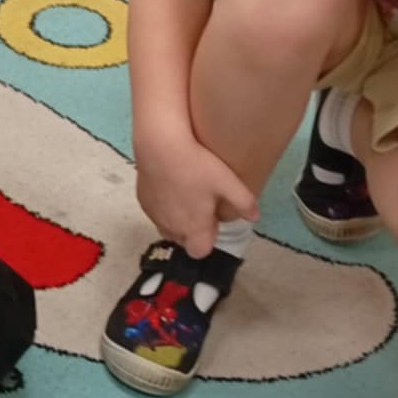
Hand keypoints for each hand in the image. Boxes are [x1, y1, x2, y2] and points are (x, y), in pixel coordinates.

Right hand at [135, 133, 258, 259]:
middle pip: (184, 242)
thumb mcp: (227, 181)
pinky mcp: (142, 202)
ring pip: (168, 228)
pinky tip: (170, 186)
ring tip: (186, 195)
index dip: (209, 240)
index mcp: (193, 228)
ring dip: (178, 220)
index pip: (200, 252)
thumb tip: (255, 217)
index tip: (213, 220)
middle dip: (193, 231)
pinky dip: (164, 207)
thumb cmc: (196, 165)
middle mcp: (172, 228)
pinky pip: (156, 214)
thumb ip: (243, 202)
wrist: (160, 145)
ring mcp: (154, 216)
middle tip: (202, 205)